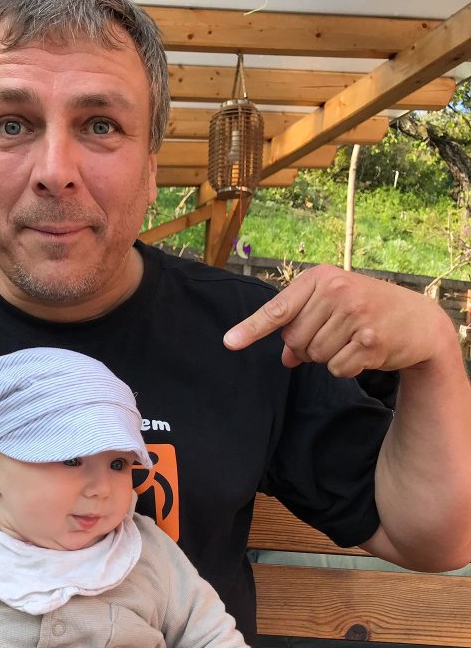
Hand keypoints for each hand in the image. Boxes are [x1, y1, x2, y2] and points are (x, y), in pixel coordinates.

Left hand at [223, 264, 448, 377]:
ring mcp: (354, 314)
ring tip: (351, 339)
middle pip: (293, 340)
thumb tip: (286, 357)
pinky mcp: (370, 339)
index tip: (229, 343)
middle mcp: (336, 291)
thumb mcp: (333, 309)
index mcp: (320, 278)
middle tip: (336, 333)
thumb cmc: (367, 311)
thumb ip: (303, 327)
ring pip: (313, 356)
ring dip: (328, 357)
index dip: (251, 328)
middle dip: (308, 346)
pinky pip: (335, 368)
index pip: (278, 309)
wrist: (419, 321)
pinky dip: (346, 367)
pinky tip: (364, 351)